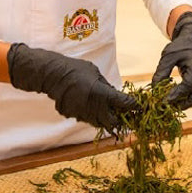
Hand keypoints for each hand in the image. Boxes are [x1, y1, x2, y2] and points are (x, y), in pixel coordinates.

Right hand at [6, 43, 135, 130]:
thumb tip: (115, 94)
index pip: (124, 104)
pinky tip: (88, 106)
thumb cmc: (76, 69)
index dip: (133, 106)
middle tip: (123, 115)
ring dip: (105, 119)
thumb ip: (106, 86)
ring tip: (106, 111)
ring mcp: (83, 114)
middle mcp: (94, 107)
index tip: (138, 107)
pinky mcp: (73, 116)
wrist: (53, 75)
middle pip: (113, 123)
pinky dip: (90, 115)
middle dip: (120, 120)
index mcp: (102, 94)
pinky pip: (86, 119)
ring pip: (99, 123)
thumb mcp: (95, 72)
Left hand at [152, 11, 191, 107]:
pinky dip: (182, 100)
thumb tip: (153, 89)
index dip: (175, 95)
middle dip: (179, 105)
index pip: (187, 86)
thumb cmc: (180, 47)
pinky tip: (171, 100)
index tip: (163, 101)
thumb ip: (162, 72)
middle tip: (163, 107)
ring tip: (166, 105)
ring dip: (181, 105)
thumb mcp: (168, 56)